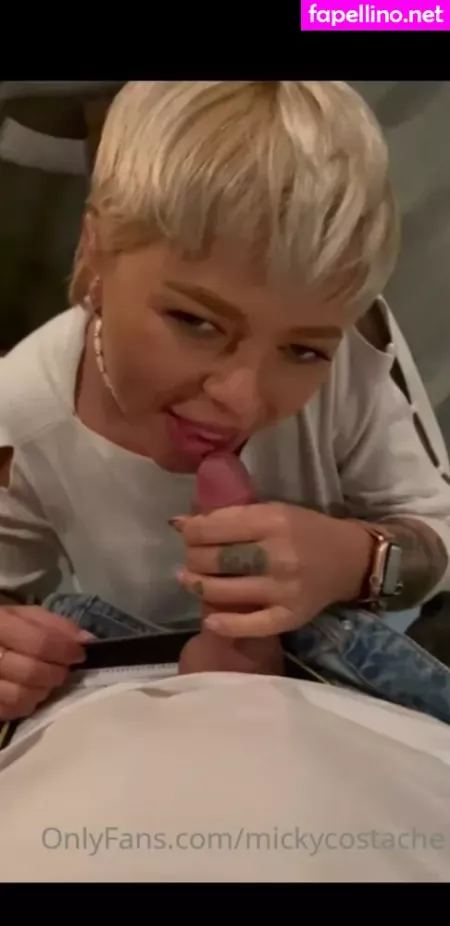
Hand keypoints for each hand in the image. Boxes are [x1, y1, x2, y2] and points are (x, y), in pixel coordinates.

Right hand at [0, 605, 88, 719]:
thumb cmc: (3, 628)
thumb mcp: (23, 616)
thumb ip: (54, 625)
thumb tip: (85, 639)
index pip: (39, 643)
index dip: (65, 650)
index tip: (79, 654)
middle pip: (31, 672)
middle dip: (56, 673)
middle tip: (63, 669)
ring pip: (20, 696)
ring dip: (43, 690)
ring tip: (47, 681)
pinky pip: (10, 710)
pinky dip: (27, 704)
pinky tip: (31, 692)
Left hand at [174, 503, 372, 637]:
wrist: (349, 560)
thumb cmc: (304, 531)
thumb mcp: (272, 511)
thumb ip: (230, 517)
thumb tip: (180, 523)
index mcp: (274, 521)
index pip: (216, 527)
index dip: (191, 531)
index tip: (186, 533)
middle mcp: (278, 554)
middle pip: (217, 560)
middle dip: (193, 558)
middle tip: (190, 558)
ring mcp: (284, 589)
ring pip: (225, 591)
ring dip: (198, 586)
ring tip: (189, 580)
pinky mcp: (290, 616)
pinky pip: (252, 625)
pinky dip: (227, 624)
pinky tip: (210, 620)